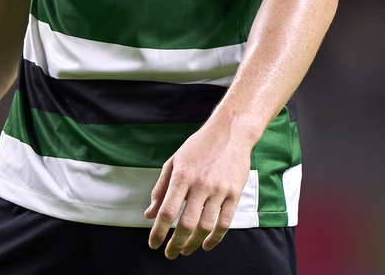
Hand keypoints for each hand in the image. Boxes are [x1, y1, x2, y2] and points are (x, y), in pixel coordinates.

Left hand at [144, 119, 251, 258]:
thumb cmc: (200, 146)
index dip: (158, 231)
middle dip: (175, 244)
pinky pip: (224, 223)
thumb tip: (149, 214)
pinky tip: (206, 244)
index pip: (167, 210)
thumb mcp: (175, 161)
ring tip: (185, 250)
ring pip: (205, 227)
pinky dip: (215, 239)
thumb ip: (161, 188)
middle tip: (170, 253)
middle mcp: (200, 183)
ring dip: (193, 244)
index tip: (153, 243)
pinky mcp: (234, 193)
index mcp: (182, 174)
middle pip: (186, 223)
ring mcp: (219, 189)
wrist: (230, 131)